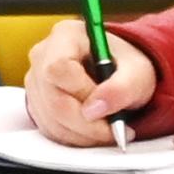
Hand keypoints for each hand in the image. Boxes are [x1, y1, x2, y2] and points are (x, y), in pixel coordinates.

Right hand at [22, 19, 160, 145]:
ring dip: (82, 134)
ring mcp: (36, 80)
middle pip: (52, 99)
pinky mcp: (37, 102)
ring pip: (50, 119)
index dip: (82, 93)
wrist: (121, 72)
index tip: (107, 107)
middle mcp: (43, 55)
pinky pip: (49, 128)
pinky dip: (74, 137)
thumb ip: (121, 88)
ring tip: (109, 131)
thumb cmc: (127, 65)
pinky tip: (94, 132)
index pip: (59, 68)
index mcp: (66, 35)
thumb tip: (94, 110)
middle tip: (114, 130)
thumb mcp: (137, 73)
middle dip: (85, 123)